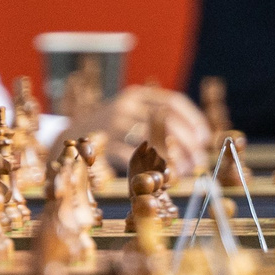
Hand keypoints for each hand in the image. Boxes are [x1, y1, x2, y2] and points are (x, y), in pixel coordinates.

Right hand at [82, 85, 211, 177]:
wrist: (69, 136)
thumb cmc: (109, 129)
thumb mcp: (130, 114)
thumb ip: (156, 121)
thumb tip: (195, 143)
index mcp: (137, 95)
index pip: (173, 102)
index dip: (194, 120)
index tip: (204, 139)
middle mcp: (126, 106)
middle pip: (167, 121)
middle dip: (188, 143)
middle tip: (198, 161)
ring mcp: (113, 124)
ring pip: (152, 140)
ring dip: (173, 158)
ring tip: (184, 171)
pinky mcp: (103, 144)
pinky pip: (133, 158)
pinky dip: (150, 169)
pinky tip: (161, 178)